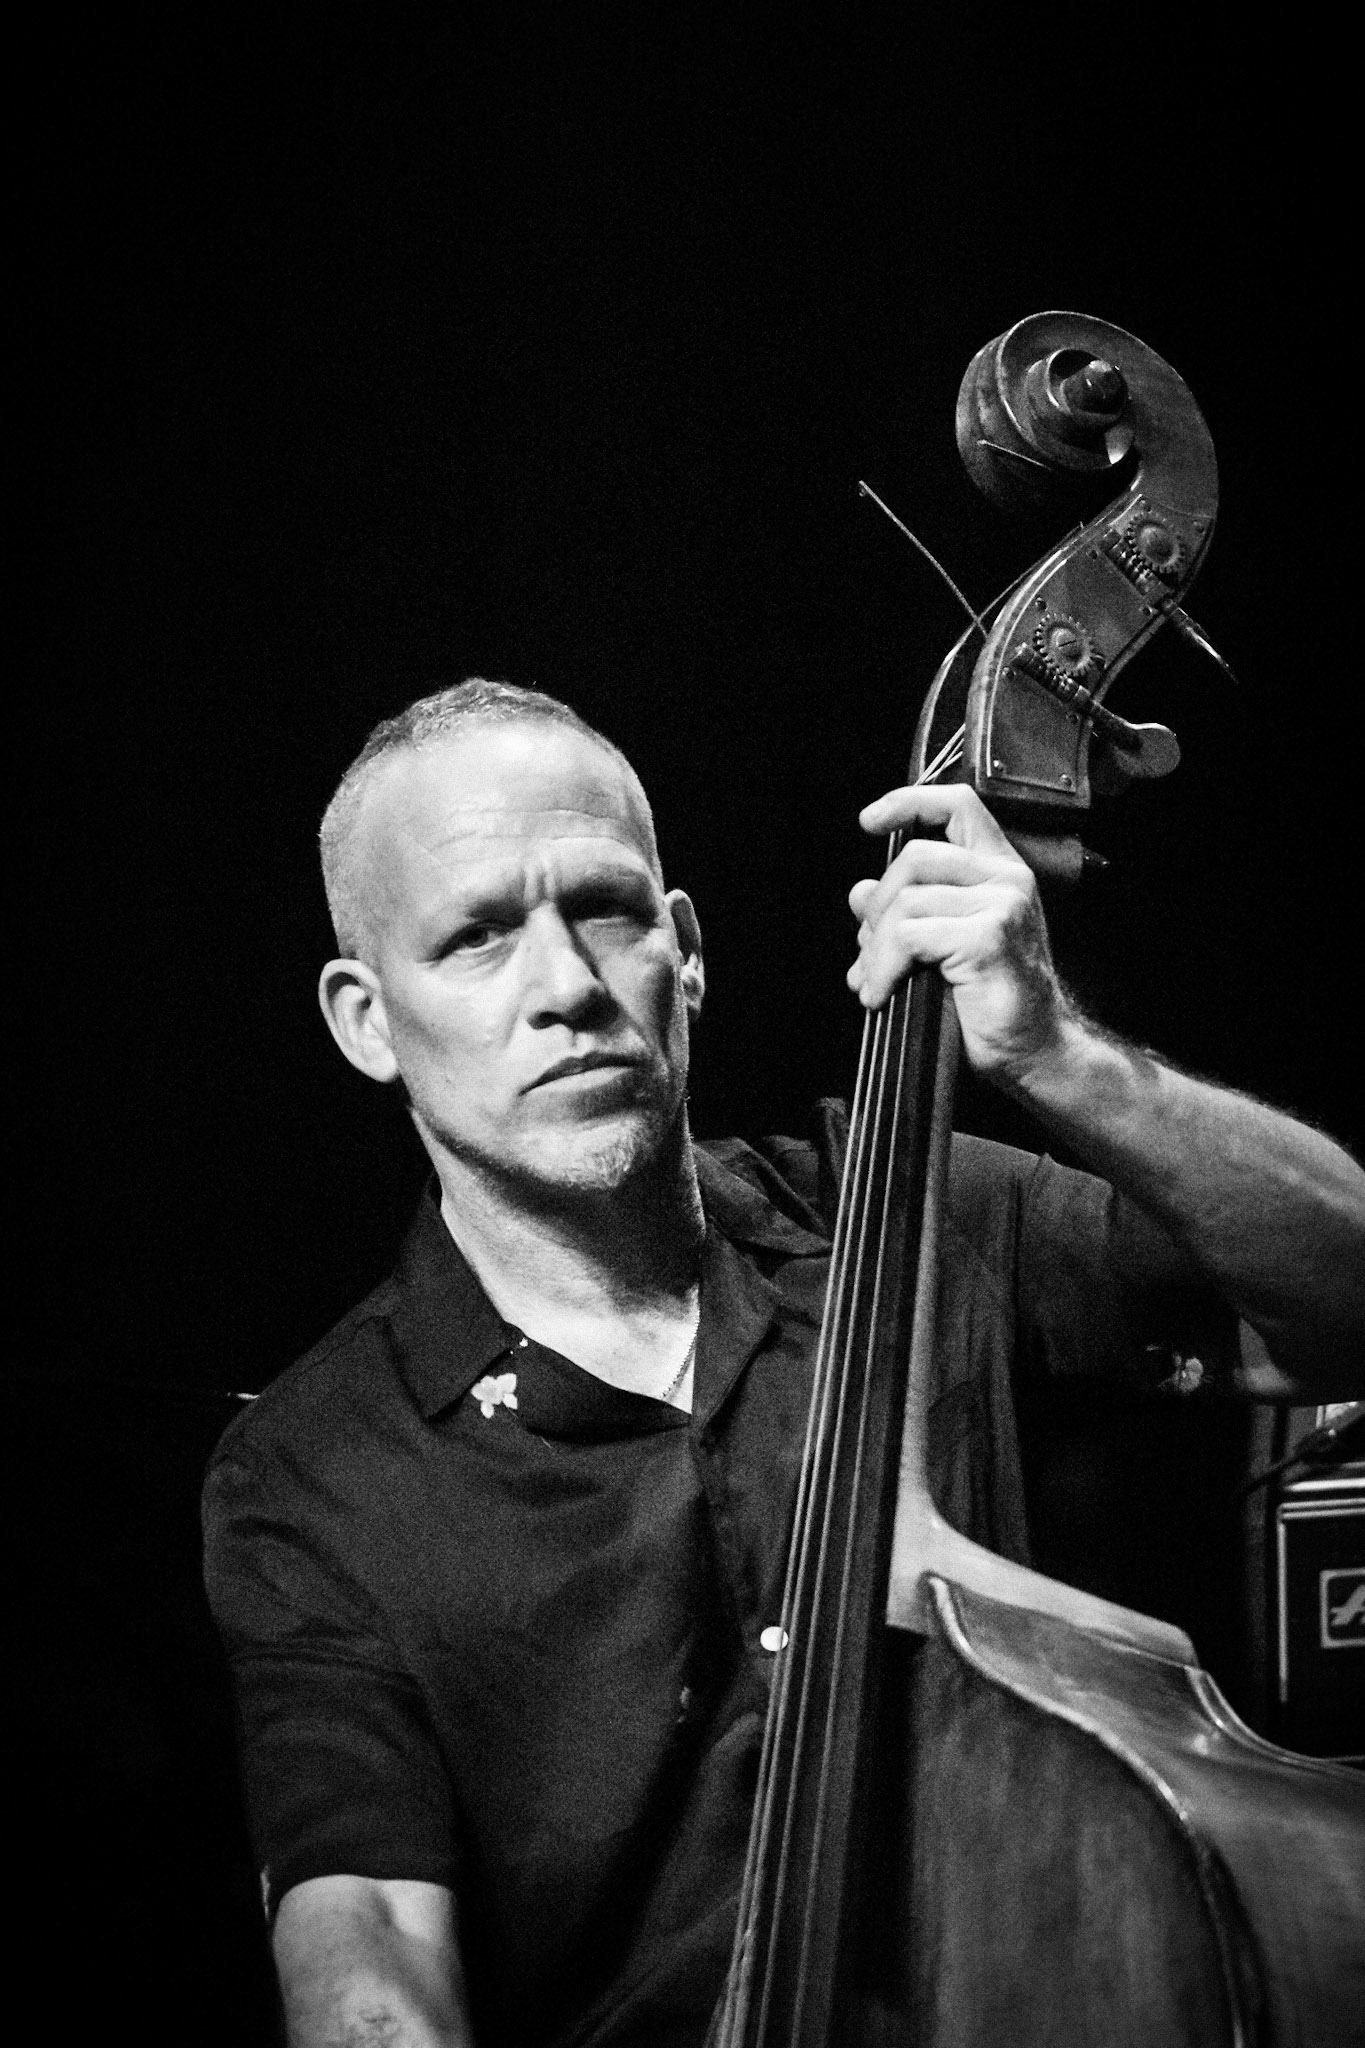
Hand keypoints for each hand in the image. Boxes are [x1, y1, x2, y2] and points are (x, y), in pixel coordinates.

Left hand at [848, 783, 1066, 1076]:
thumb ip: (907, 911)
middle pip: (915, 857)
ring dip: (874, 948)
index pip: (958, 805)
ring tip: (871, 981)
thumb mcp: (943, 945)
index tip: (871, 820)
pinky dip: (883, 967)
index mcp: (999, 871)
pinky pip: (909, 937)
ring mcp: (1001, 905)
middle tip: (866, 951)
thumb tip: (860, 892)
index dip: (909, 802)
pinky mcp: (987, 937)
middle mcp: (1006, 879)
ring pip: (906, 902)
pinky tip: (880, 993)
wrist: (1033, 1050)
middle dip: (877, 906)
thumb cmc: (992, 1002)